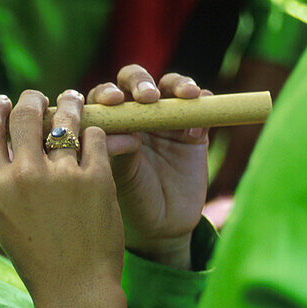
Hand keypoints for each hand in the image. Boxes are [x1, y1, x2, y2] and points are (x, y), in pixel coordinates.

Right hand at [0, 90, 146, 307]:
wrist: (76, 288)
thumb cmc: (37, 258)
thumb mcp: (5, 219)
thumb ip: (4, 180)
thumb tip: (9, 144)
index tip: (3, 103)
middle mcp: (27, 174)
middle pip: (25, 113)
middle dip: (30, 99)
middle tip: (37, 98)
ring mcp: (64, 175)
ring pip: (65, 117)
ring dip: (66, 104)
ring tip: (71, 101)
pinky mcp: (98, 178)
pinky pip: (96, 137)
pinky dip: (93, 132)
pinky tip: (93, 134)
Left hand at [87, 66, 209, 269]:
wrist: (162, 227)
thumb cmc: (129, 201)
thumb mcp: (117, 177)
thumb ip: (116, 150)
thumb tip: (118, 132)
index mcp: (109, 124)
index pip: (103, 96)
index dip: (107, 93)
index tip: (113, 102)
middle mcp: (135, 116)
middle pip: (134, 80)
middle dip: (139, 82)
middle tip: (147, 97)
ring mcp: (165, 120)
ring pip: (170, 86)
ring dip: (176, 84)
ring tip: (184, 96)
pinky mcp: (194, 130)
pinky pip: (202, 106)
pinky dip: (203, 105)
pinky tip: (197, 127)